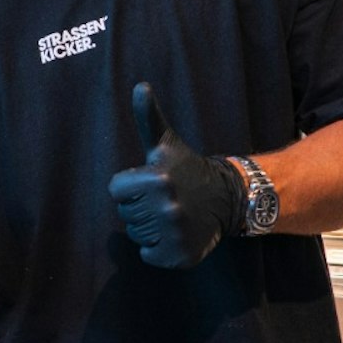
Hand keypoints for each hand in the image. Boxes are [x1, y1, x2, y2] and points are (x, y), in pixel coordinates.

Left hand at [108, 83, 246, 268]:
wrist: (227, 198)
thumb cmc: (187, 169)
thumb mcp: (166, 142)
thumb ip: (148, 116)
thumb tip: (140, 86)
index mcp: (157, 179)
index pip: (116, 190)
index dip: (130, 186)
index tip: (151, 182)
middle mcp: (167, 207)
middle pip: (125, 214)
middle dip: (140, 207)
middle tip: (164, 199)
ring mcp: (175, 233)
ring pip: (137, 235)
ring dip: (149, 228)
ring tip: (170, 214)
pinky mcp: (181, 256)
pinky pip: (150, 255)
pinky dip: (159, 249)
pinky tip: (175, 233)